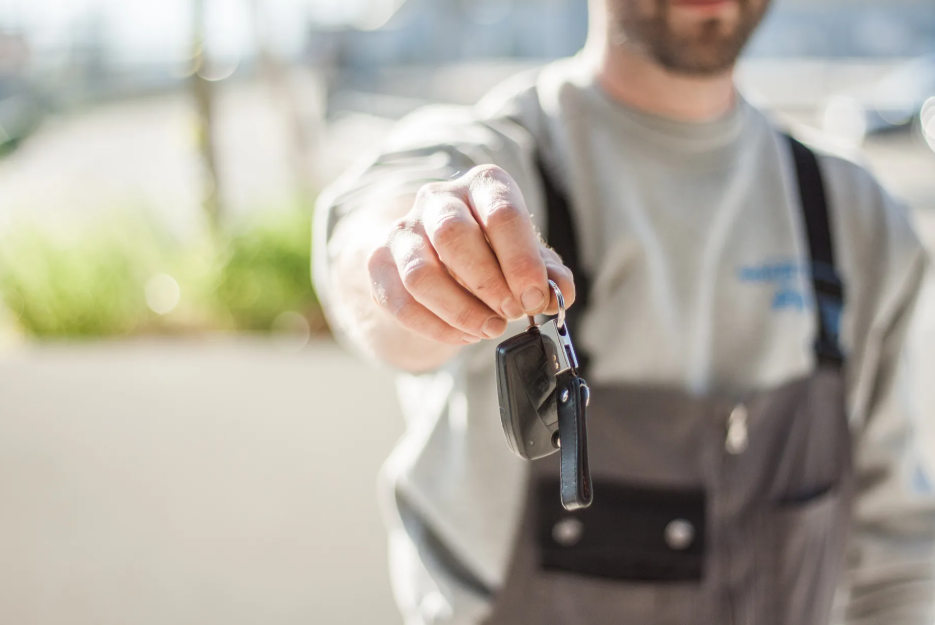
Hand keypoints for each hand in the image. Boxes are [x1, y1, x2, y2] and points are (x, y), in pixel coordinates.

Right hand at [366, 165, 575, 345]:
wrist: (439, 254)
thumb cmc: (492, 251)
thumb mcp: (526, 257)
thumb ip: (548, 273)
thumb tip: (560, 292)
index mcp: (483, 185)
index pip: (501, 213)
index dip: (520, 261)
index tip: (534, 297)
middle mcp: (438, 198)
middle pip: (453, 236)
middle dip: (488, 283)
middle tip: (511, 313)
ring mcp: (404, 230)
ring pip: (421, 273)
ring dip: (460, 310)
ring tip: (489, 328)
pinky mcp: (379, 264)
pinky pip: (401, 301)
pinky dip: (436, 327)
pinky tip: (463, 335)